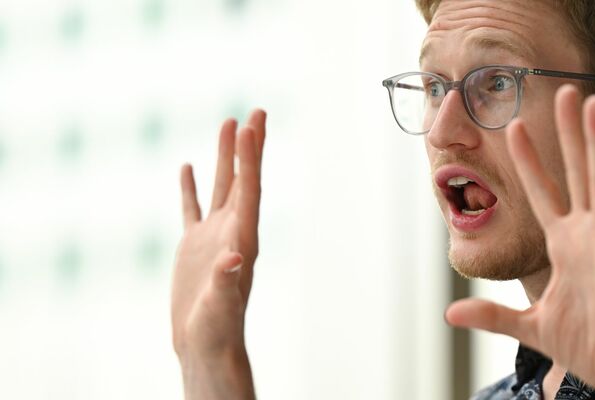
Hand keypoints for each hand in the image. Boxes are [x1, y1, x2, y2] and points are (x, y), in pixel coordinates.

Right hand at [171, 110, 265, 398]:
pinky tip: (187, 165)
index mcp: (244, 239)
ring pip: (220, 186)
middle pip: (244, 179)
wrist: (205, 344)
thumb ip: (225, 281)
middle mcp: (233, 230)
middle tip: (258, 111)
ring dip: (224, 156)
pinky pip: (192, 207)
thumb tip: (232, 257)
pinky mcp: (194, 245)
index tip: (250, 127)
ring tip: (228, 122)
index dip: (250, 159)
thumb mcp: (221, 305)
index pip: (249, 191)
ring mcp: (213, 235)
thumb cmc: (217, 329)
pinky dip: (190, 186)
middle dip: (249, 146)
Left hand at [445, 86, 594, 398]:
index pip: (543, 193)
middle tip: (567, 90)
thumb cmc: (591, 347)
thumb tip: (451, 313)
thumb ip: (494, 315)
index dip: (529, 160)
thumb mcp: (532, 327)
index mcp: (566, 246)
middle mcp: (588, 236)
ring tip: (593, 104)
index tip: (512, 126)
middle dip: (570, 132)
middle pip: (576, 173)